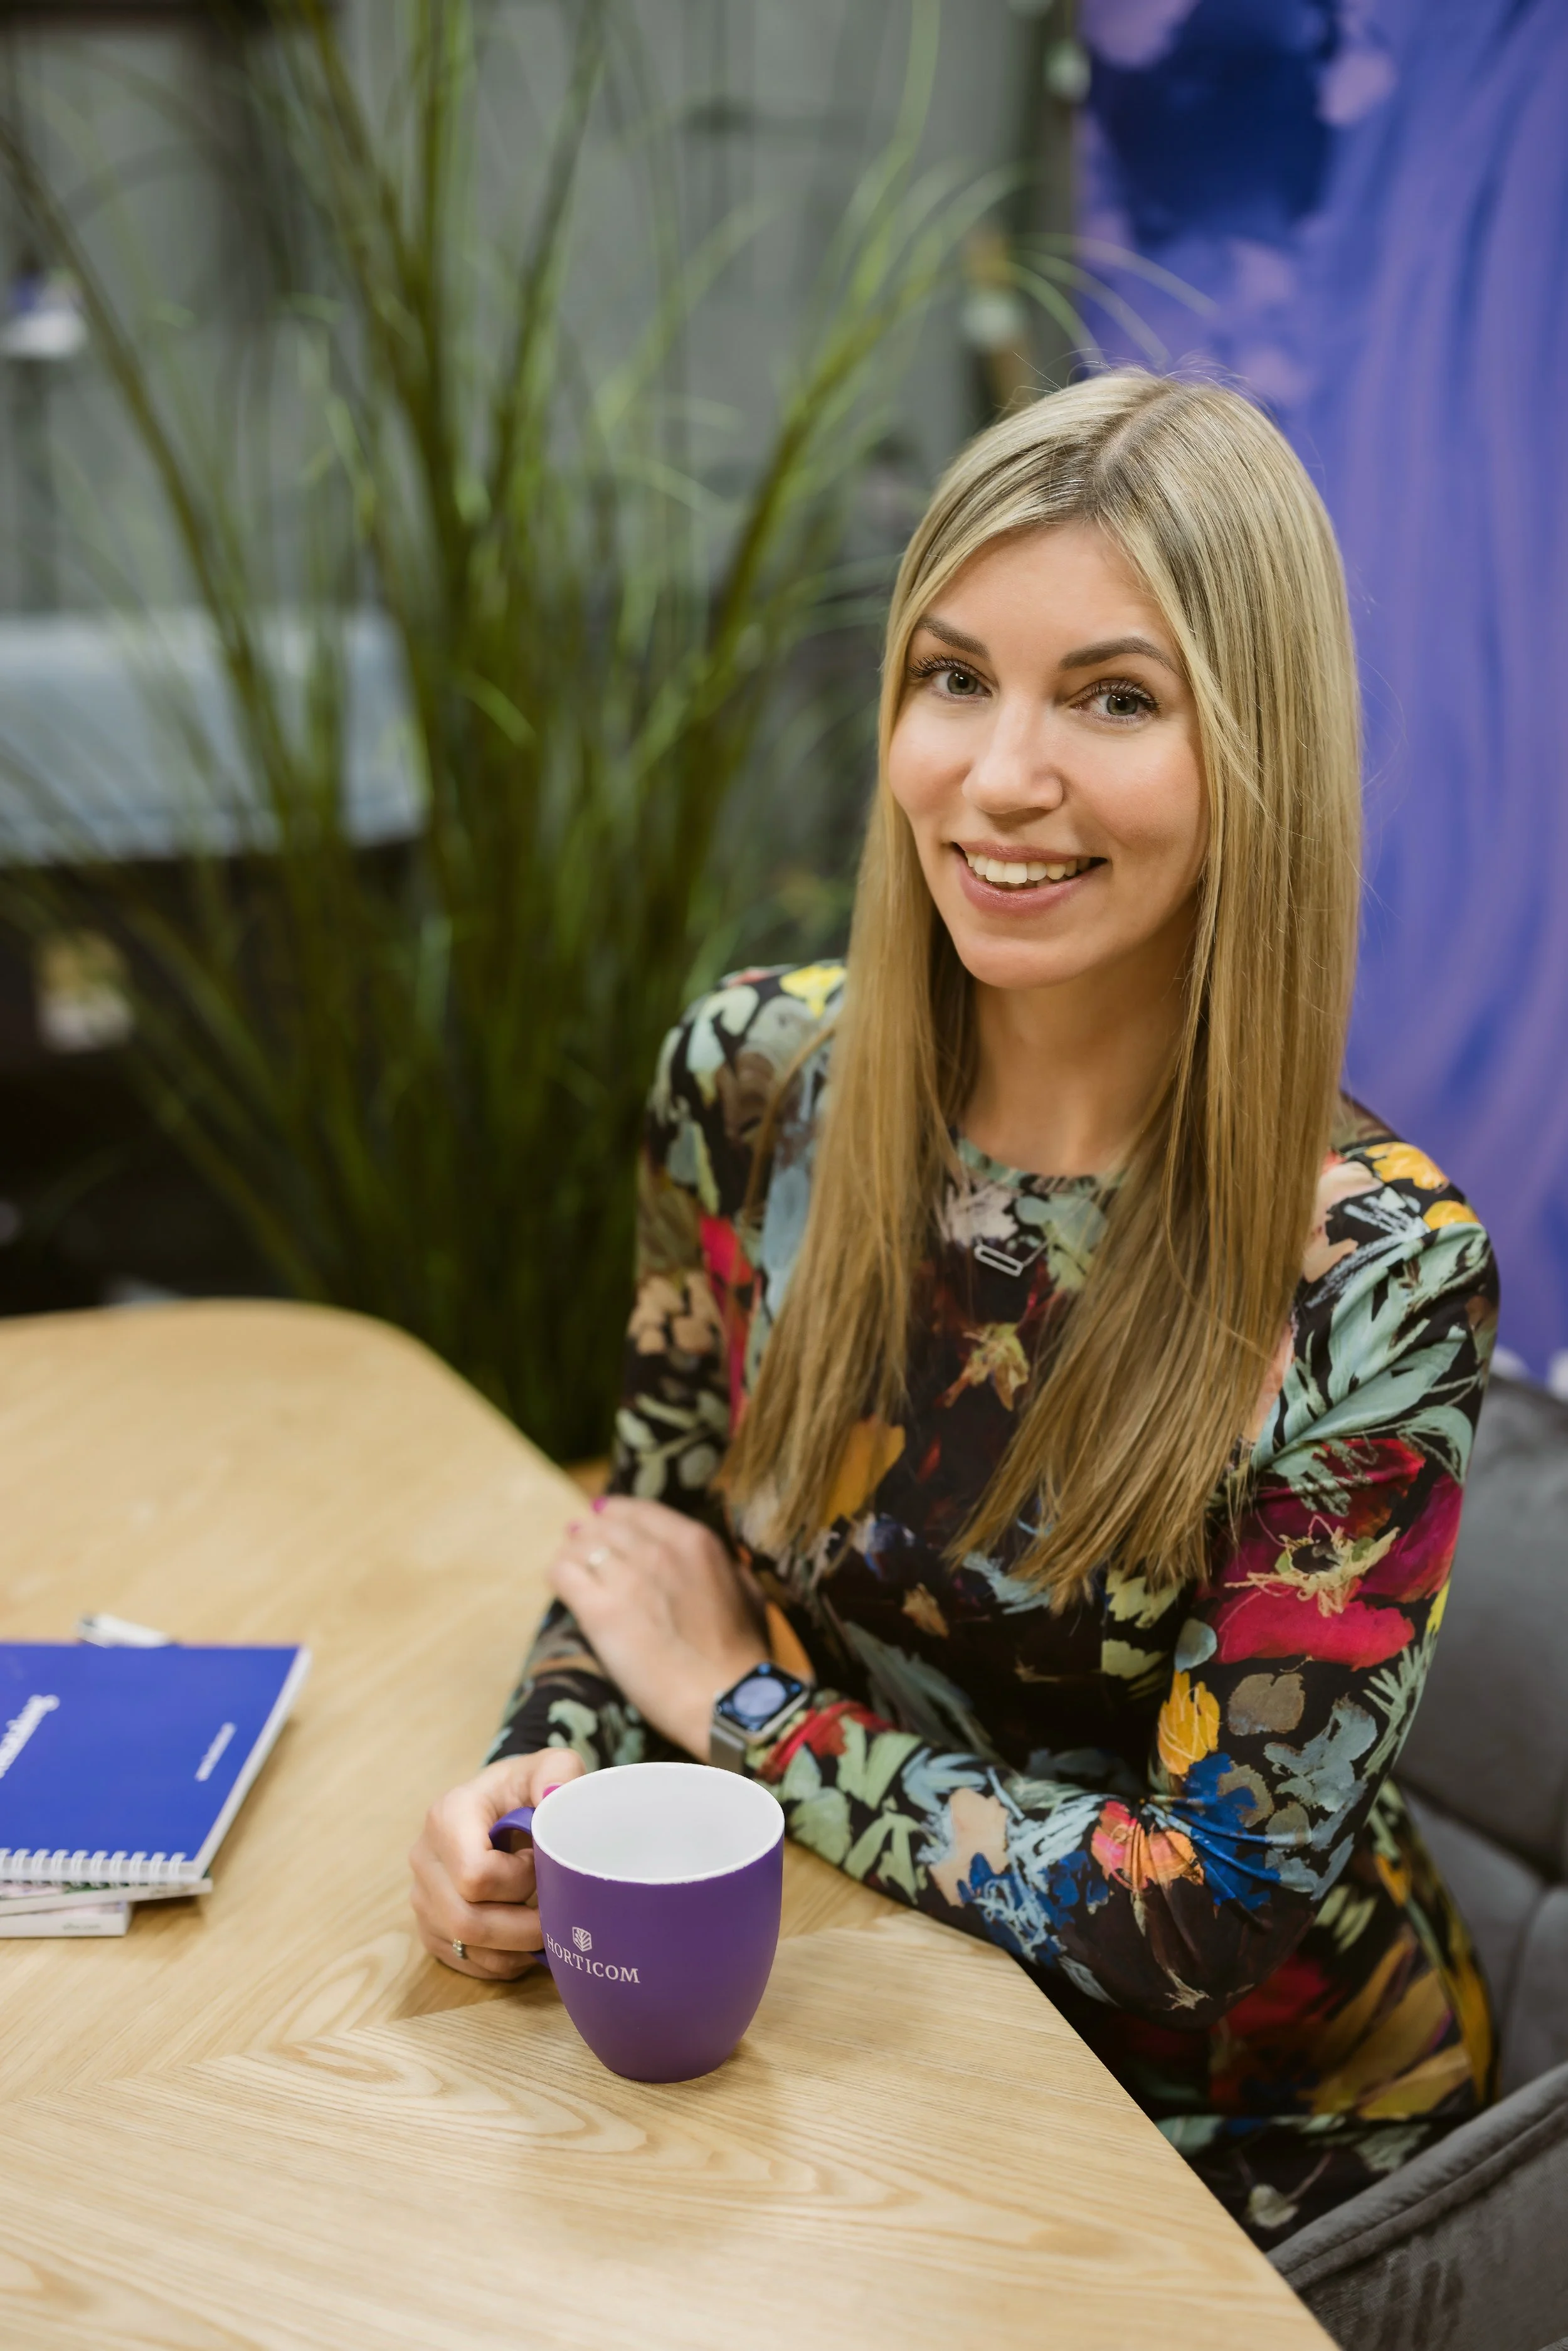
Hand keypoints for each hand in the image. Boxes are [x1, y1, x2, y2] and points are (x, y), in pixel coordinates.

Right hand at [409, 1747, 586, 1978]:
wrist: (503, 1803)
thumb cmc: (526, 1787)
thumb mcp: (550, 1767)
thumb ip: (559, 1774)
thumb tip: (554, 1797)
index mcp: (447, 1817)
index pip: (476, 1875)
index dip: (520, 1879)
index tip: (542, 1862)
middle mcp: (425, 1858)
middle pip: (468, 1920)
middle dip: (522, 1925)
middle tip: (557, 1910)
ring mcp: (422, 1896)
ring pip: (467, 1945)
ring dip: (516, 1946)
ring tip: (545, 1924)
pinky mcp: (430, 1926)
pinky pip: (465, 1961)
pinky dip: (503, 1960)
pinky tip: (525, 1939)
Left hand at [550, 1497, 769, 1757]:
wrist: (725, 1698)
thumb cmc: (744, 1654)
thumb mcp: (747, 1592)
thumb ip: (726, 1566)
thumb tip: (718, 1558)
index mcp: (694, 1541)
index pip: (638, 1510)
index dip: (615, 1513)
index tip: (602, 1518)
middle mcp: (657, 1549)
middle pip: (604, 1524)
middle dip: (590, 1534)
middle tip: (581, 1545)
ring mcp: (627, 1578)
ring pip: (580, 1544)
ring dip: (574, 1553)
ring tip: (571, 1566)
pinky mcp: (600, 1611)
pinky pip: (562, 1573)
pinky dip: (560, 1575)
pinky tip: (563, 1587)